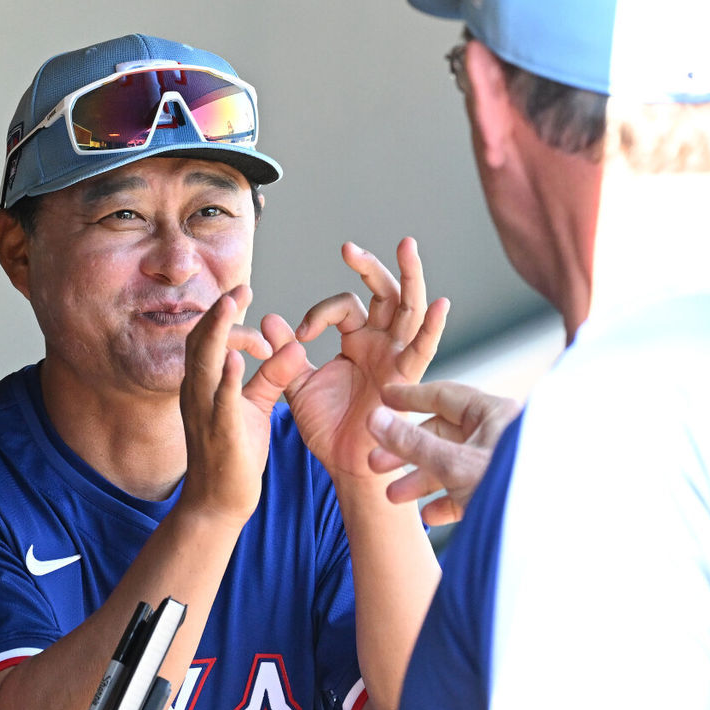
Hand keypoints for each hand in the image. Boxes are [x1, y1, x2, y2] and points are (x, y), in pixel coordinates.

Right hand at [179, 285, 306, 525]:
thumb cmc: (234, 453)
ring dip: (216, 333)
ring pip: (203, 365)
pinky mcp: (219, 433)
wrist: (218, 503)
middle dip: (217, 313)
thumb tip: (293, 346)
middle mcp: (197, 393)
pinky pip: (219, 402)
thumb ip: (271, 375)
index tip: (241, 293)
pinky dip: (225, 379)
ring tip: (228, 304)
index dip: (223, 316)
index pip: (209, 341)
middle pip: (199, 342)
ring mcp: (204, 412)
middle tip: (237, 288)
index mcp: (204, 385)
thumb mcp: (254, 406)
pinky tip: (234, 359)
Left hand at [286, 238, 449, 480]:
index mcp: (358, 339)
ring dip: (409, 276)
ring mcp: (397, 357)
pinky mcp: (407, 378)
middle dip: (370, 267)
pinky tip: (441, 304)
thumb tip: (268, 319)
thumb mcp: (298, 383)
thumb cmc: (327, 426)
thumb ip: (286, 352)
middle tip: (348, 248)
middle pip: (385, 292)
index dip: (319, 313)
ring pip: (409, 307)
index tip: (296, 335)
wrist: (344, 464)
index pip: (344, 305)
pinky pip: (424, 350)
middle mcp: (381, 342)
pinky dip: (433, 328)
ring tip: (406, 245)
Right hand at [367, 381, 521, 523]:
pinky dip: (447, 500)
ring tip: (393, 496)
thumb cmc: (510, 490)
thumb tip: (375, 418)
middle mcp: (499, 435)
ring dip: (421, 480)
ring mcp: (501, 465)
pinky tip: (429, 514)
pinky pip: (469, 491)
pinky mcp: (504, 494)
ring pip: (453, 465)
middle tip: (376, 463)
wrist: (547, 539)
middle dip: (407, 452)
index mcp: (494, 415)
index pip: (444, 396)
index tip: (383, 399)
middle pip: (443, 435)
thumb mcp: (453, 464)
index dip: (410, 398)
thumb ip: (412, 442)